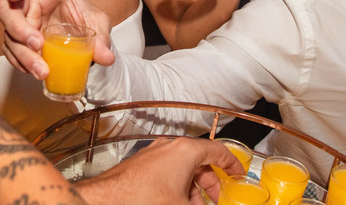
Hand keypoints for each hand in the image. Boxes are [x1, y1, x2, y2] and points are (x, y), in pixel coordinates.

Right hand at [0, 0, 113, 79]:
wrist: (83, 36)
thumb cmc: (85, 17)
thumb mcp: (98, 22)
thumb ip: (101, 36)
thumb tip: (106, 58)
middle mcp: (29, 1)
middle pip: (7, 8)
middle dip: (18, 27)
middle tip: (37, 44)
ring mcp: (22, 21)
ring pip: (8, 34)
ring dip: (22, 53)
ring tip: (42, 70)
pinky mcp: (20, 41)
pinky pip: (11, 51)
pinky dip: (20, 62)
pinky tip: (33, 71)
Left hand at [75, 137, 240, 204]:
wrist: (107, 200)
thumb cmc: (142, 198)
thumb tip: (206, 204)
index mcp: (186, 150)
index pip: (219, 151)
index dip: (233, 164)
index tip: (238, 174)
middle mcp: (170, 147)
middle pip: (200, 161)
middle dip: (210, 182)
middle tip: (216, 198)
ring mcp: (155, 154)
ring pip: (183, 167)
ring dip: (193, 187)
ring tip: (194, 204)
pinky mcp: (142, 164)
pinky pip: (168, 171)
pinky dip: (177, 185)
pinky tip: (176, 201)